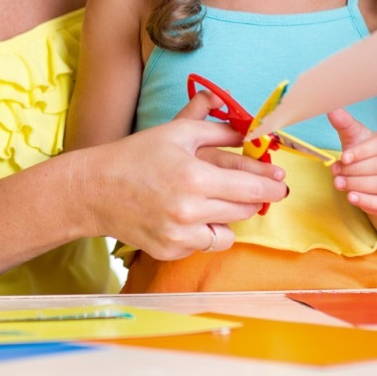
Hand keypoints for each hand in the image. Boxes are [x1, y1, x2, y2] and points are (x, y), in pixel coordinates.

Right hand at [82, 90, 287, 259]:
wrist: (96, 189)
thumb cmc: (136, 155)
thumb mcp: (177, 132)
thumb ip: (218, 128)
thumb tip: (249, 124)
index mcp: (196, 177)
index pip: (251, 187)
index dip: (272, 185)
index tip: (281, 182)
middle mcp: (190, 211)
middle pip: (245, 210)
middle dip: (252, 198)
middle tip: (249, 188)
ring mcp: (180, 235)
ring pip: (228, 233)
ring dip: (228, 217)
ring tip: (212, 201)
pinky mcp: (170, 251)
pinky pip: (203, 244)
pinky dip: (203, 231)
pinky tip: (187, 215)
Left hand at [327, 109, 376, 214]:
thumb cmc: (367, 156)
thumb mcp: (357, 139)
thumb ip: (345, 125)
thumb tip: (332, 110)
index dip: (362, 151)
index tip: (343, 157)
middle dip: (355, 170)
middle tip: (336, 173)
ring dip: (359, 185)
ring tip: (339, 184)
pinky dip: (369, 202)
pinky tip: (352, 198)